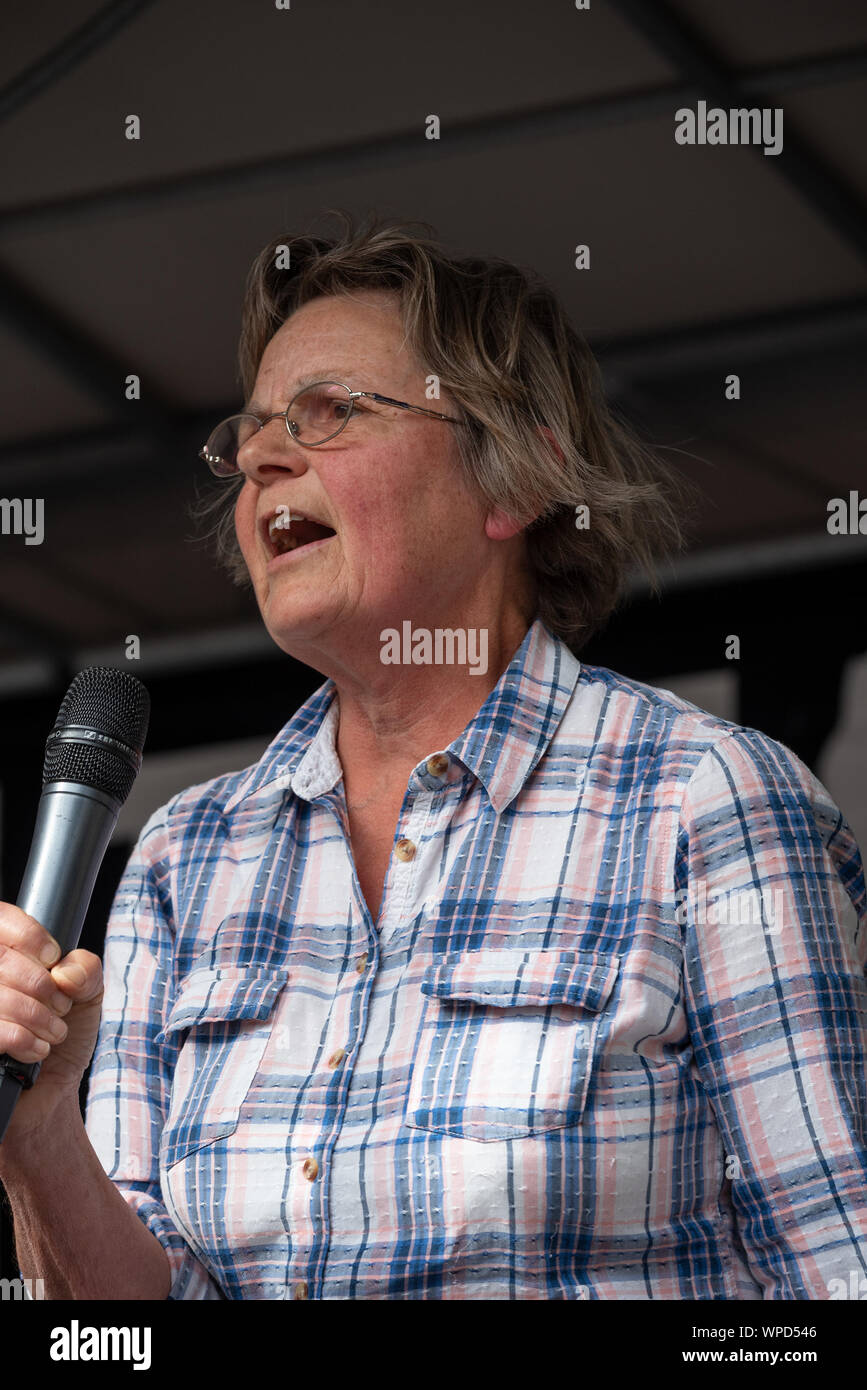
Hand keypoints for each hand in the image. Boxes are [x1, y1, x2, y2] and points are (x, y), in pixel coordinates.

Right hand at [0, 902, 103, 1147]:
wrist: (49, 1096)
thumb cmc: (63, 1038)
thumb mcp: (88, 994)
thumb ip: (87, 969)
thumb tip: (67, 971)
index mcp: (3, 956)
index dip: (28, 935)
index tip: (52, 959)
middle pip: (3, 960)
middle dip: (43, 987)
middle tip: (59, 1008)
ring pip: (0, 996)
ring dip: (38, 1017)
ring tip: (52, 1033)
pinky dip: (23, 1040)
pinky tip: (35, 1051)